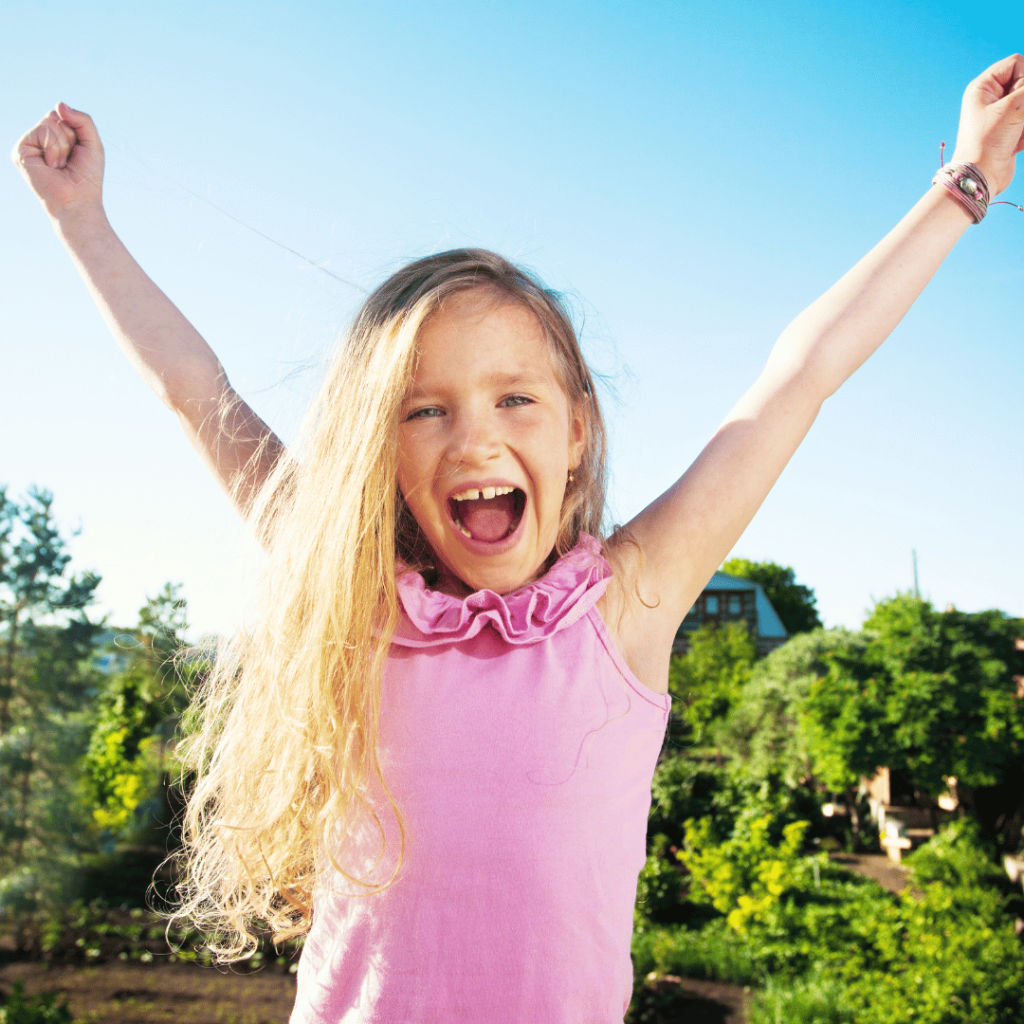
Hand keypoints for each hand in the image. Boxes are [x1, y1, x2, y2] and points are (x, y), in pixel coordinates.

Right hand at [11, 103, 103, 216]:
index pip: (62, 114)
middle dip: (69, 136)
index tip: (77, 154)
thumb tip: (58, 104)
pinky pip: (42, 131)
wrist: (78, 201)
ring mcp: (28, 144)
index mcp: (52, 138)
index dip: (76, 132)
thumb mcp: (93, 143)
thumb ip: (83, 119)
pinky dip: (54, 148)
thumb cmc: (87, 178)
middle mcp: (38, 140)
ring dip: (63, 144)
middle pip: (54, 116)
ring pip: (49, 122)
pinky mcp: (20, 150)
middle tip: (68, 161)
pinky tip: (51, 165)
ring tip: (60, 165)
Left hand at [950, 54, 1023, 194]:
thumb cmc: (988, 142)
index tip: (1019, 97)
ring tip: (1015, 135)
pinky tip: (1016, 146)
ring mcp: (1001, 114)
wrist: (981, 177)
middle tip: (1018, 120)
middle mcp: (991, 97)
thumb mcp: (1015, 108)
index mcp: (983, 87)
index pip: (1017, 62)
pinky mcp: (1010, 129)